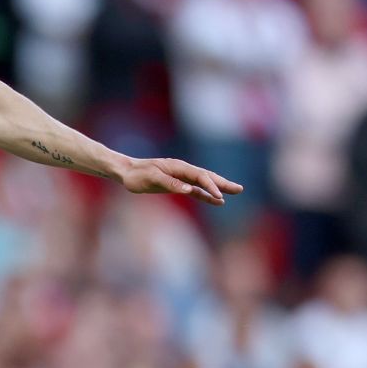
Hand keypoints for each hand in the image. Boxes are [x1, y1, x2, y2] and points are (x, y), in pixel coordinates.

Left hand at [115, 156, 243, 205]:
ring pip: (204, 183)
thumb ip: (170, 183)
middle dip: (223, 183)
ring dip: (218, 188)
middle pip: (207, 177)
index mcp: (178, 167)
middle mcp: (183, 170)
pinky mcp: (177, 184)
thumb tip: (189, 189)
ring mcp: (181, 177)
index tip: (220, 196)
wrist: (127, 172)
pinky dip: (206, 194)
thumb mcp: (152, 179)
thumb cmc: (137, 175)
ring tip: (234, 192)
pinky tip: (215, 200)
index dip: (211, 186)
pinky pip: (195, 190)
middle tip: (240, 189)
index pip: (200, 176)